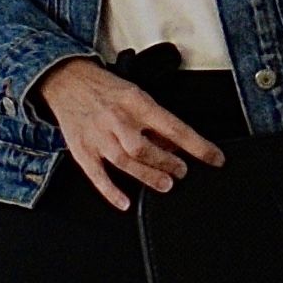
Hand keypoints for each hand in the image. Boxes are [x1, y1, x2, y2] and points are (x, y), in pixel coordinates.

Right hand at [39, 57, 225, 208]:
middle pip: (147, 148)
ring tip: (165, 184)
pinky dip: (111, 191)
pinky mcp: (82, 149)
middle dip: (169, 163)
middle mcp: (117, 119)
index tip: (215, 158)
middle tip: (182, 172)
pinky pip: (97, 174)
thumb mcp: (136, 94)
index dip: (198, 146)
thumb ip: (155, 120)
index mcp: (136, 102)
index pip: (174, 127)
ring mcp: (98, 136)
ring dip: (148, 176)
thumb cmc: (105, 88)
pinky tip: (125, 202)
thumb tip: (177, 146)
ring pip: (126, 161)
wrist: (66, 80)